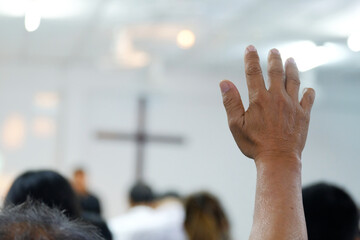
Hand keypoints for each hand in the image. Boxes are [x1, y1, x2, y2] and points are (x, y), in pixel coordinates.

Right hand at [220, 45, 314, 161]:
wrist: (278, 159)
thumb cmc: (254, 144)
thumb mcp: (236, 125)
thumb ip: (230, 102)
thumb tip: (224, 82)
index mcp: (259, 99)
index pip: (253, 72)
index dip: (251, 58)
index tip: (250, 48)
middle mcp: (277, 97)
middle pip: (276, 72)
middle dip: (274, 59)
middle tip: (274, 51)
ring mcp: (292, 105)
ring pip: (293, 80)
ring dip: (291, 68)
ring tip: (291, 60)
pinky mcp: (303, 114)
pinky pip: (308, 98)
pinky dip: (308, 91)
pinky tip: (307, 88)